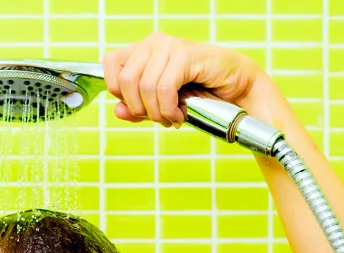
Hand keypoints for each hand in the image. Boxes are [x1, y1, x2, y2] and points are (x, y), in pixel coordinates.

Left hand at [102, 32, 262, 127]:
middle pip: (124, 81)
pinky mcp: (184, 54)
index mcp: (142, 50)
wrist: (235, 89)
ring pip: (143, 87)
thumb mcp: (159, 106)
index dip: (117, 91)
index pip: (109, 64)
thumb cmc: (198, 95)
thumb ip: (135, 108)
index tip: (137, 107)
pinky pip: (163, 88)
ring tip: (172, 117)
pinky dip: (169, 108)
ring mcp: (168, 46)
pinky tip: (180, 114)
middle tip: (159, 117)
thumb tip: (117, 111)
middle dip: (139, 108)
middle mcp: (152, 43)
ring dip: (157, 112)